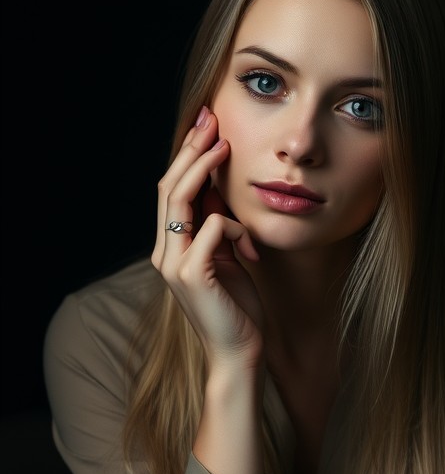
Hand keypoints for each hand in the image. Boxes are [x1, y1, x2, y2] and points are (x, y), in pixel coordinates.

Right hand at [152, 108, 263, 369]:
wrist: (239, 353)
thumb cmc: (238, 308)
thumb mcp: (229, 258)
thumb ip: (219, 228)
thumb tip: (222, 191)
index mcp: (170, 248)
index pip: (171, 192)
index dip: (186, 156)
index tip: (208, 126)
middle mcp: (164, 253)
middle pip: (169, 188)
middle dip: (190, 150)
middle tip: (211, 120)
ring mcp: (174, 265)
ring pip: (180, 201)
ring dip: (204, 169)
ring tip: (224, 147)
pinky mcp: (193, 275)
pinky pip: (212, 228)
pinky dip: (235, 227)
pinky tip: (251, 249)